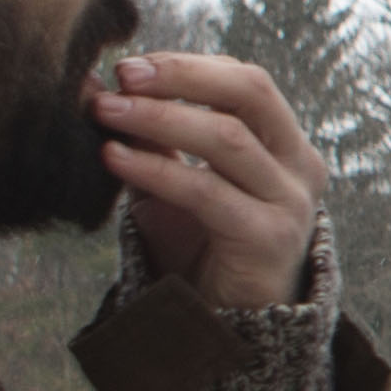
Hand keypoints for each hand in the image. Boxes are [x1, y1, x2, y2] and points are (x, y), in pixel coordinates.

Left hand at [90, 49, 334, 310]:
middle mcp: (298, 165)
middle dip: (181, 76)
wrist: (230, 325)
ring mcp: (290, 202)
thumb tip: (92, 87)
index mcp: (285, 144)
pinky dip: (156, 170)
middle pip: (250, 92)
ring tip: (105, 110)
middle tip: (122, 74)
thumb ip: (148, 138)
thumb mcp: (174, 182)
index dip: (188, 65)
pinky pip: (207, 191)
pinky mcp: (268, 238)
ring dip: (159, 118)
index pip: (245, 81)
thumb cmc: (203, 247)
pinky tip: (114, 158)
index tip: (129, 65)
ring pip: (227, 138)